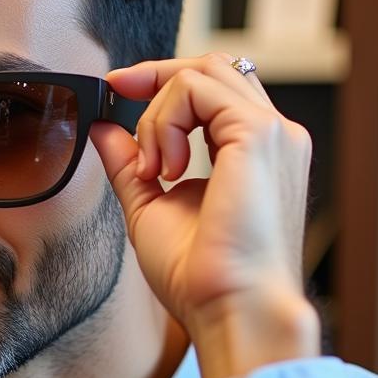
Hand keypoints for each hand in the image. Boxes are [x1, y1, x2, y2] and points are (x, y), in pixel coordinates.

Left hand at [90, 52, 319, 377]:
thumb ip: (131, 164)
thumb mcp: (150, 206)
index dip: (162, 80)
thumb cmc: (201, 277)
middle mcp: (273, 137)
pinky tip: (167, 169)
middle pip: (212, 68)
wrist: (231, 309)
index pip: (214, 89)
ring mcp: (273, 133)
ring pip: (201, 74)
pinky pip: (196, 89)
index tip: (117, 87)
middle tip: (116, 89)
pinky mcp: (258, 134)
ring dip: (158, 114)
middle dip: (156, 74)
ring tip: (154, 169)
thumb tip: (104, 127)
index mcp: (255, 154)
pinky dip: (166, 121)